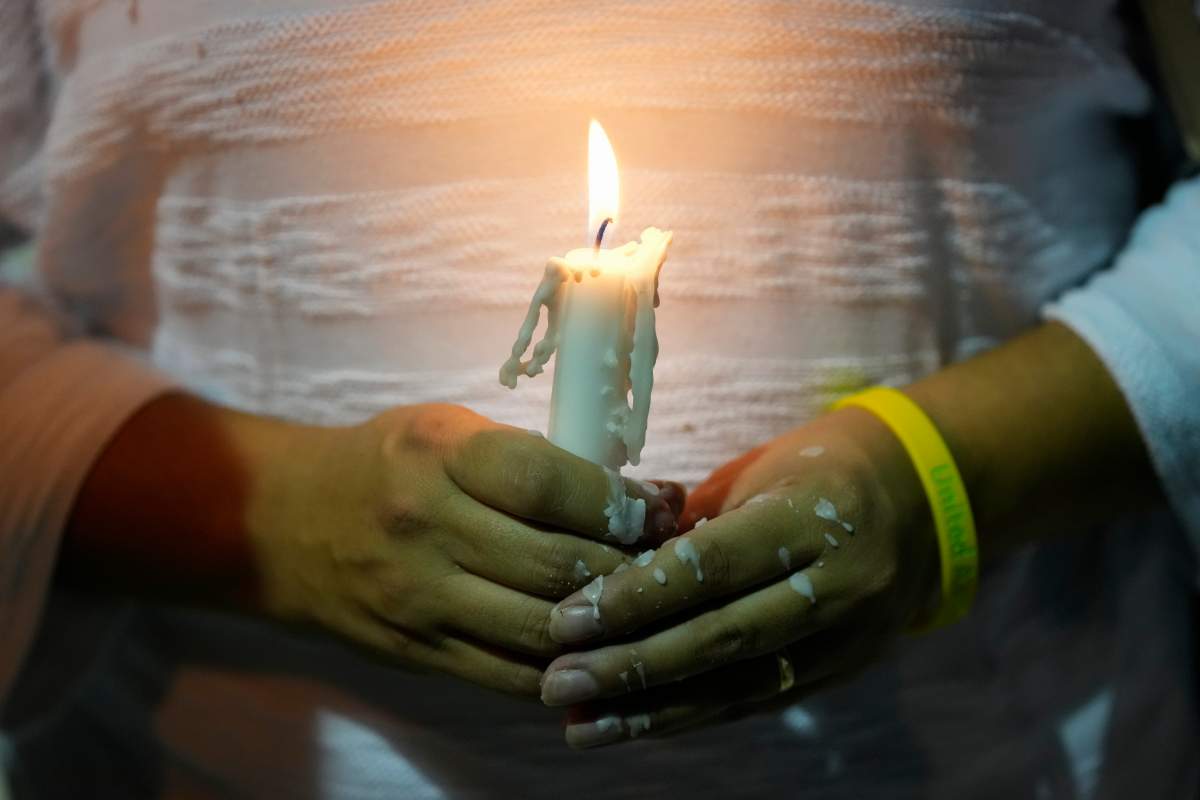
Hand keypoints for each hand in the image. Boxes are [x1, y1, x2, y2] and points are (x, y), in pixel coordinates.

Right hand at [246, 403, 682, 696]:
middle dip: (632, 566)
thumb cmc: (383, 464)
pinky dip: (565, 668)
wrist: (280, 525)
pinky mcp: (418, 652)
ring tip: (646, 606)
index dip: (623, 501)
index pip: (550, 484)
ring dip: (610, 624)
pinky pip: (511, 676)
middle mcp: (429, 528)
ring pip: (542, 629)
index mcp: (441, 456)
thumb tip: (628, 494)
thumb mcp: (447, 431)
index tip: (664, 507)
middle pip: (557, 564)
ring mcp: (421, 599)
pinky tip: (599, 650)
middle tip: (672, 560)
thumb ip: (525, 461)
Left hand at [537, 407, 939, 746]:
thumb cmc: (816, 470)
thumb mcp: (759, 473)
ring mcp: (848, 636)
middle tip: (559, 682)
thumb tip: (604, 571)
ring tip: (581, 725)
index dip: (636, 597)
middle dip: (633, 665)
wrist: (920, 503)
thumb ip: (694, 524)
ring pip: (739, 685)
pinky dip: (690, 715)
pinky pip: (757, 700)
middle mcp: (841, 583)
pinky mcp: (841, 670)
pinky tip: (634, 725)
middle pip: (724, 636)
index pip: (714, 565)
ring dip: (653, 710)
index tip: (568, 619)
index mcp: (817, 514)